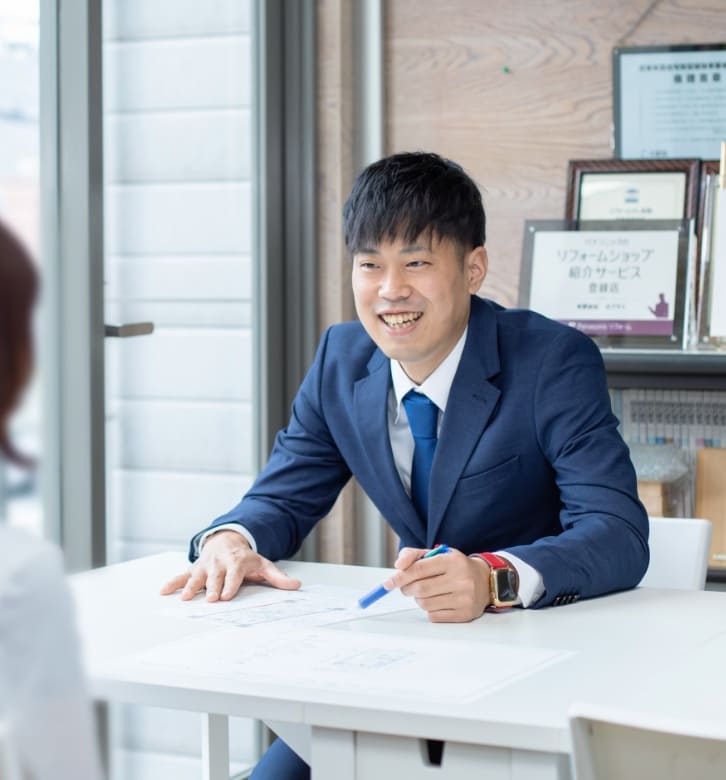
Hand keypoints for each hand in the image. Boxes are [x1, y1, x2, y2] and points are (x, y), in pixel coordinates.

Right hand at [159, 530, 300, 601]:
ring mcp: (205, 565)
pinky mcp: (194, 568)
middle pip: (215, 576)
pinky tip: (164, 591)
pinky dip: (172, 583)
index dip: (231, 584)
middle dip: (212, 587)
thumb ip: (278, 577)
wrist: (227, 540)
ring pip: (197, 576)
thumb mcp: (264, 564)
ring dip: (191, 586)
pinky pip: (181, 575)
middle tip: (211, 599)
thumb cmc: (246, 558)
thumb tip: (296, 586)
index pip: (234, 574)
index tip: (227, 596)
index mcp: (236, 562)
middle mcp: (219, 563)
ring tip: (186, 597)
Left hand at [384, 546, 491, 622]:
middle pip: (420, 589)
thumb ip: (414, 555)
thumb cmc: (455, 566)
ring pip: (425, 604)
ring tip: (427, 592)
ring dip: (418, 599)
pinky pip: (433, 616)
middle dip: (407, 589)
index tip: (388, 583)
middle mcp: (462, 579)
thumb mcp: (437, 554)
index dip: (400, 577)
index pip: (419, 569)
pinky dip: (429, 610)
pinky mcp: (464, 614)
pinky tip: (438, 601)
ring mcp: (465, 598)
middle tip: (406, 587)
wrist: (485, 581)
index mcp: (453, 561)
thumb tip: (398, 565)